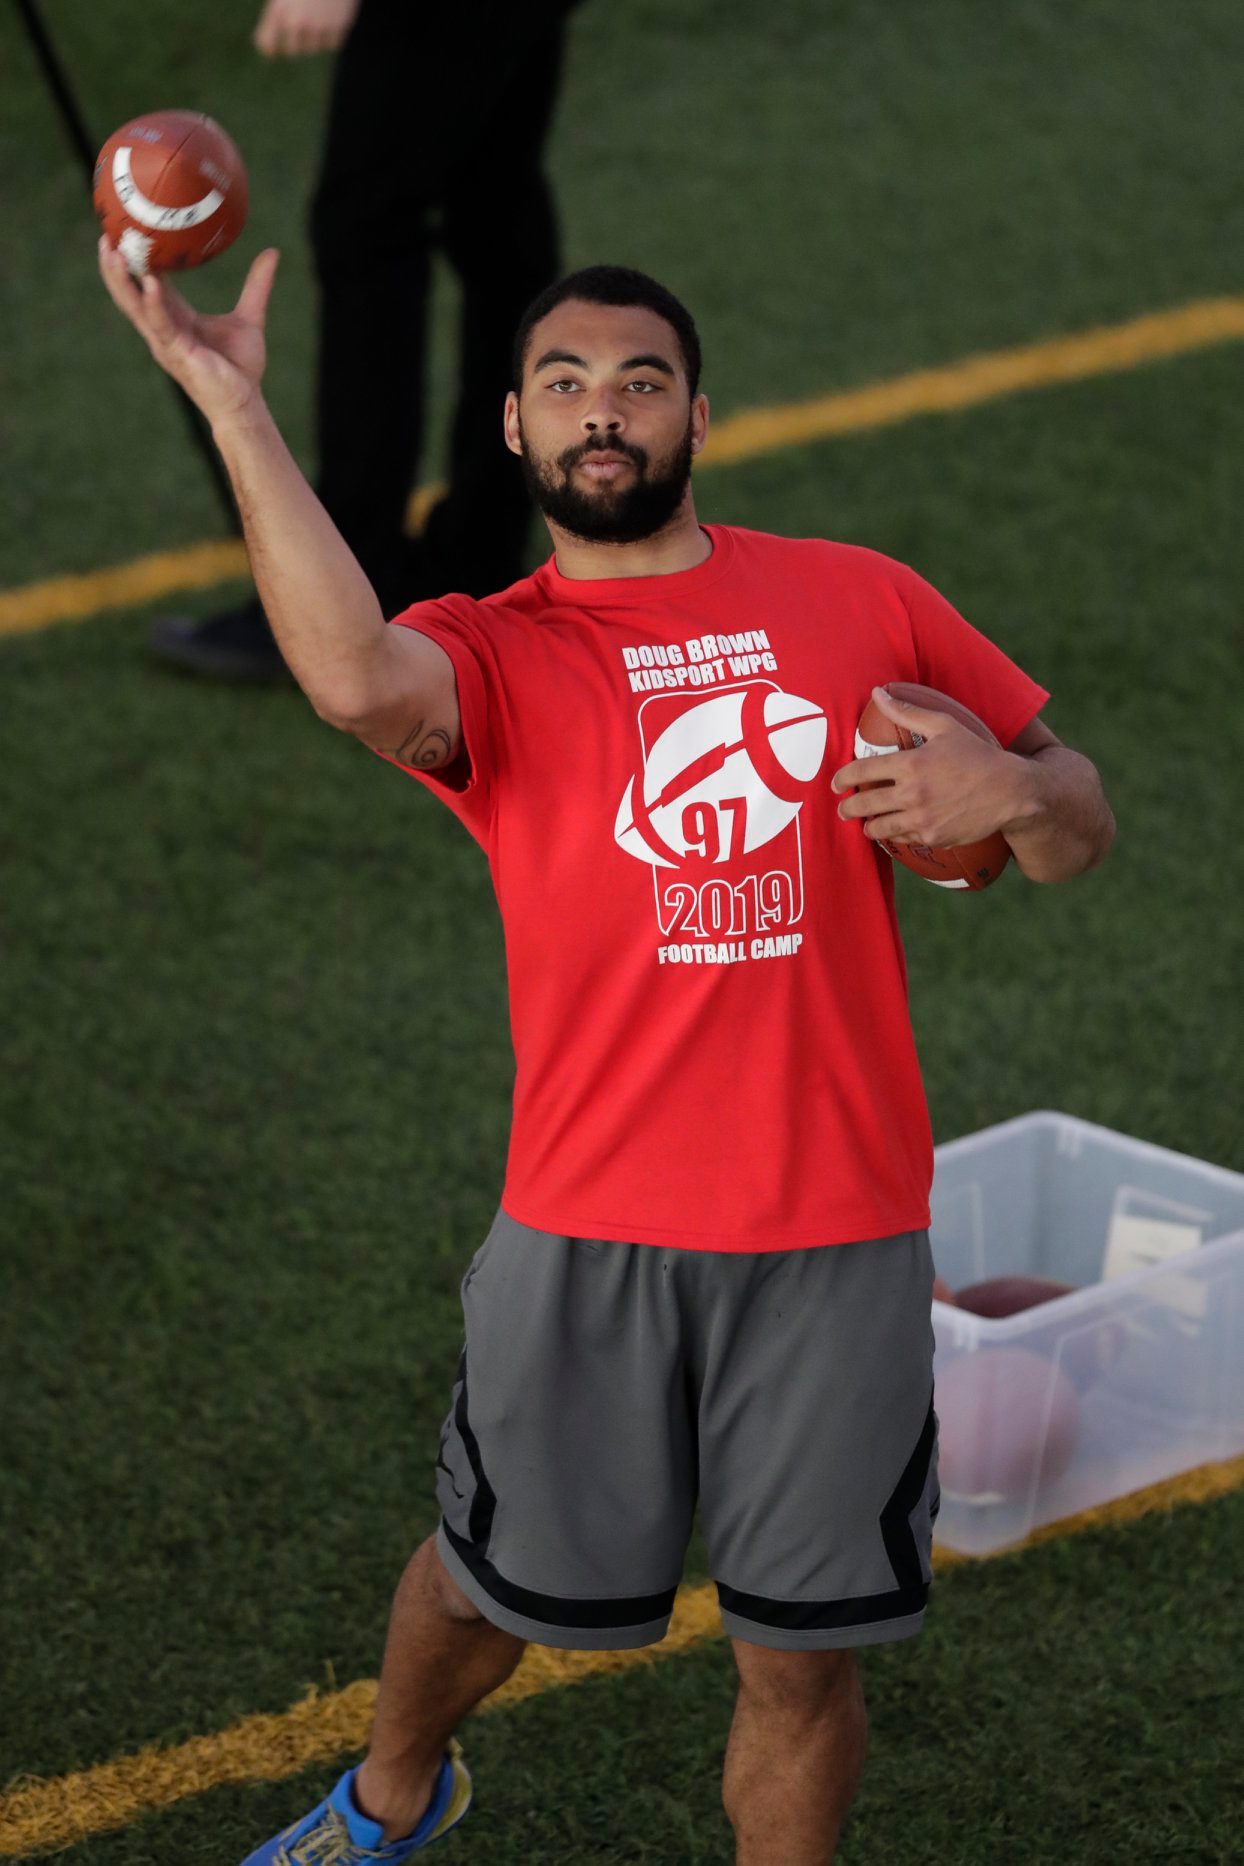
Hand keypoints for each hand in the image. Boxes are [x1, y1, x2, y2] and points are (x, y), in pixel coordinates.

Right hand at [98, 238, 279, 427]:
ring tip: (111, 251)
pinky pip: (161, 325)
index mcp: (175, 318)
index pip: (147, 282)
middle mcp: (163, 329)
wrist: (245, 404)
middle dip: (113, 267)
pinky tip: (151, 282)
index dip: (134, 259)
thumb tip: (272, 252)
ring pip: (135, 307)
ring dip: (121, 280)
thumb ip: (257, 285)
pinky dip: (154, 303)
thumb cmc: (241, 367)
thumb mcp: (250, 317)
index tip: (125, 229)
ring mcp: (166, 342)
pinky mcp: (177, 354)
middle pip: (129, 293)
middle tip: (104, 234)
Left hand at [254, 0, 360, 56]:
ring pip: (314, 48)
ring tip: (318, 15)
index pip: (266, 44)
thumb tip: (270, 47)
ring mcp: (319, 27)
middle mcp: (297, 22)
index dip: (271, 46)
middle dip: (296, 41)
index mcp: (278, 10)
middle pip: (292, 50)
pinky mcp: (338, 28)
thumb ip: (277, 15)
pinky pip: (333, 44)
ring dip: (316, 37)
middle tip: (302, 25)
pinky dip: (333, 34)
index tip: (275, 47)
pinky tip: (332, 16)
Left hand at [831, 685, 1029, 846]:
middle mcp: (912, 794)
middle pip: (862, 804)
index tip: (835, 783)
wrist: (1011, 792)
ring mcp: (921, 819)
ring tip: (865, 823)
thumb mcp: (945, 726)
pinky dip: (894, 834)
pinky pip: (901, 839)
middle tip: (843, 808)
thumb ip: (908, 712)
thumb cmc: (977, 755)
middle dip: (847, 808)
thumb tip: (878, 693)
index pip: (861, 772)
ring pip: (877, 827)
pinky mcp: (932, 837)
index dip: (841, 778)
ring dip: (867, 825)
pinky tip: (894, 828)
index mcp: (911, 764)